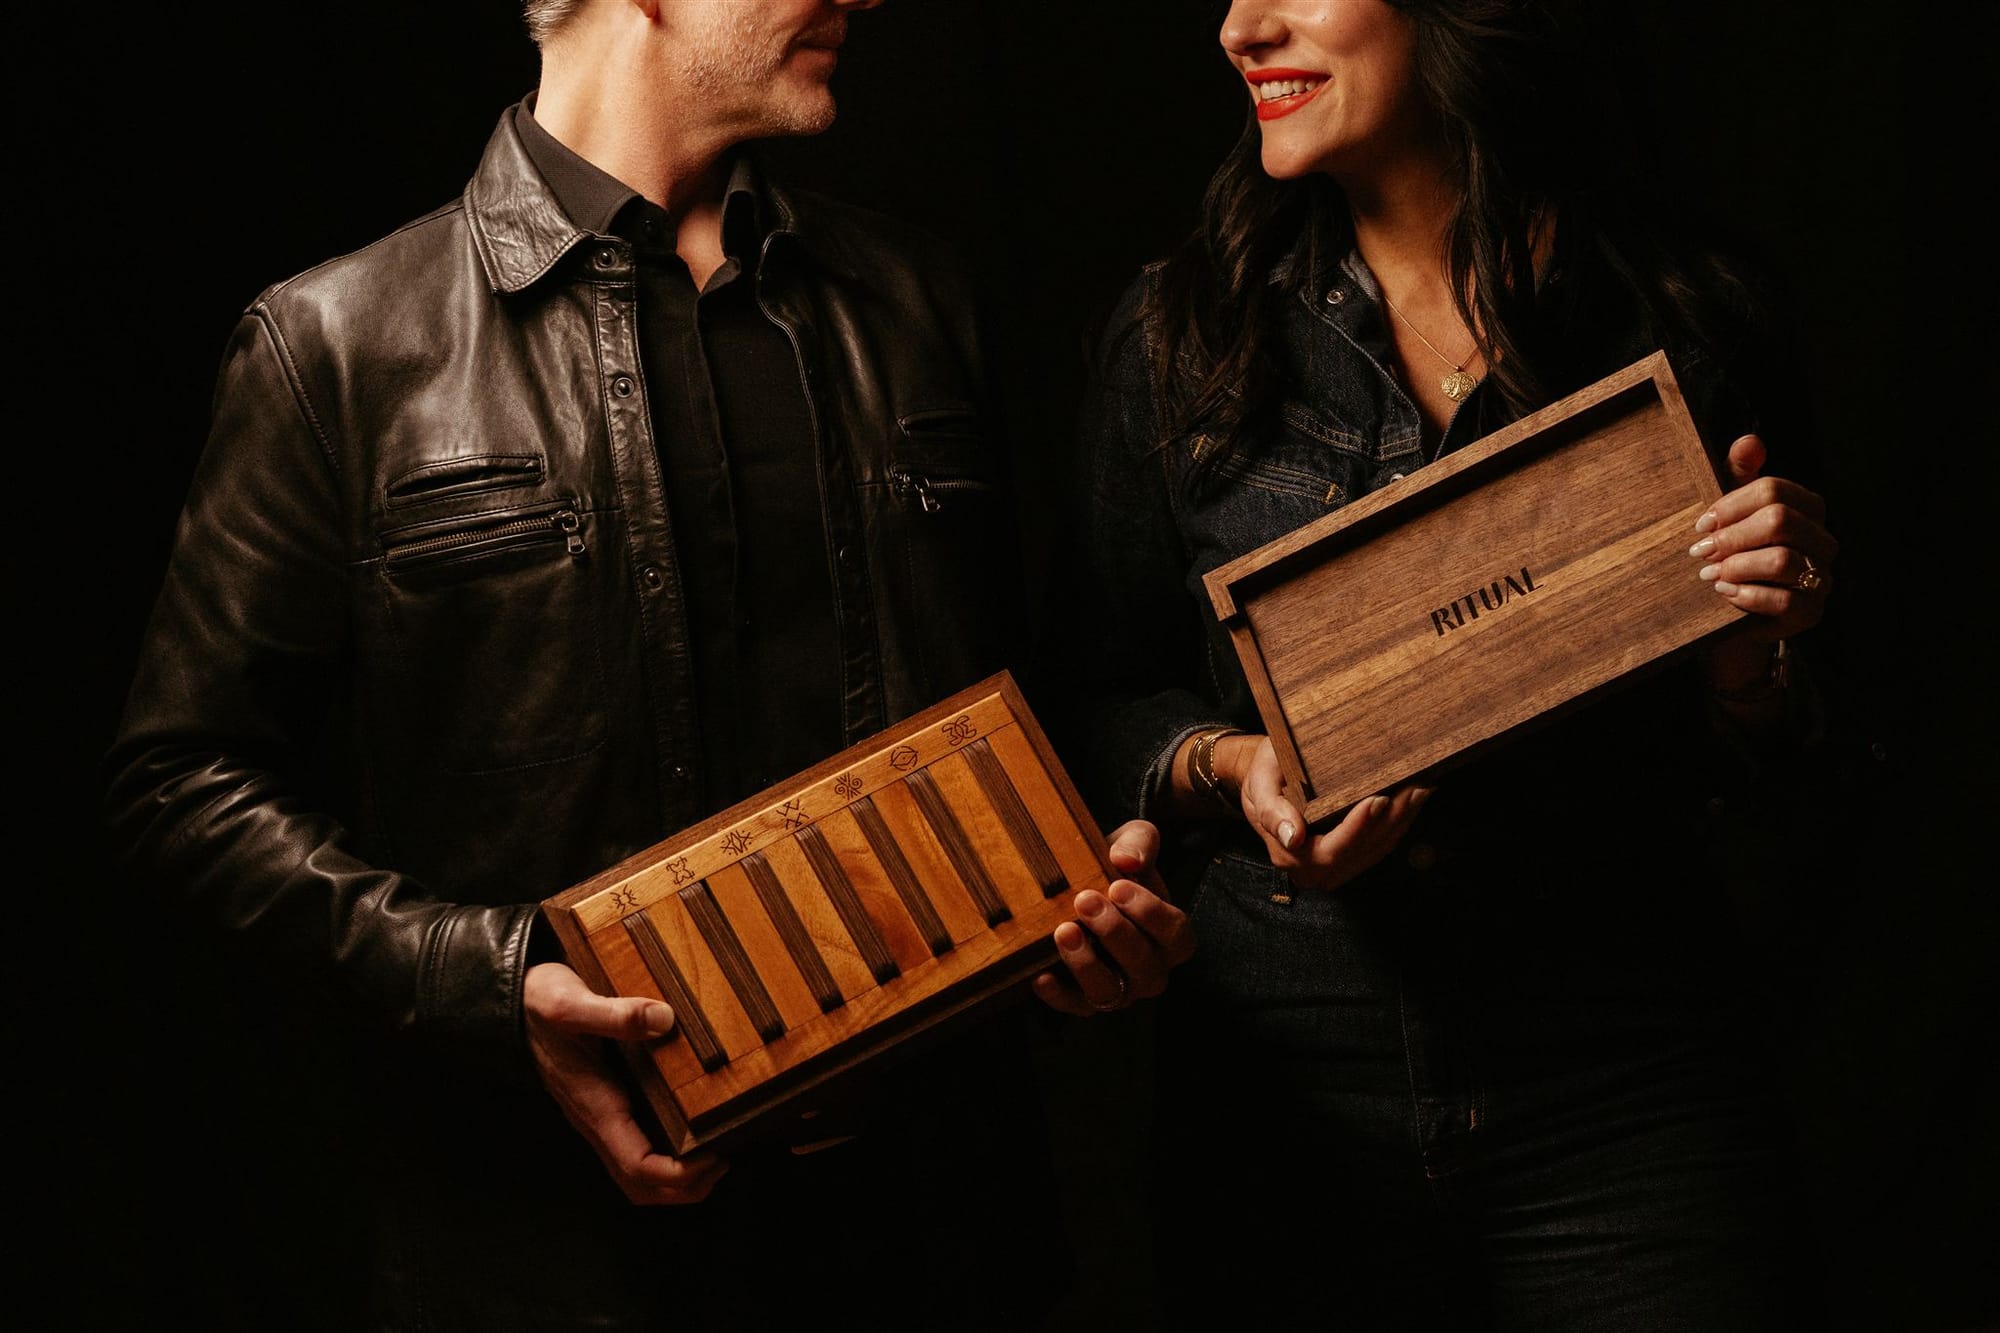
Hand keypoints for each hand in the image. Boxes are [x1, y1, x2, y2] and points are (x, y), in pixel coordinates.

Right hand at [524, 961, 729, 1204]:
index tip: (716, 1154)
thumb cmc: (540, 1004)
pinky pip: (636, 1148)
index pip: (639, 1167)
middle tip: (724, 1160)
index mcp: (596, 1107)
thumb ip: (616, 1014)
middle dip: (685, 1188)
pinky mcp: (605, 1105)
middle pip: (640, 1185)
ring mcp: (600, 1117)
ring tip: (717, 1151)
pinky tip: (694, 1126)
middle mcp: (597, 1121)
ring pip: (637, 1173)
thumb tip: (664, 1020)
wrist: (512, 1002)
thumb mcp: (571, 1002)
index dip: (681, 1174)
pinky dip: (668, 1155)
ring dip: (677, 1179)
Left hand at [1032, 819, 1193, 1015]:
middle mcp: (1150, 970)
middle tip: (1085, 900)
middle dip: (1115, 932)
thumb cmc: (1113, 865)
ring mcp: (1118, 990)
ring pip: (1110, 992)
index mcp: (1170, 936)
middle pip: (1145, 965)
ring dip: (1086, 963)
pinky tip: (1040, 973)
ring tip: (1064, 931)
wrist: (1077, 882)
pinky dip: (1057, 995)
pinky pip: (1073, 1007)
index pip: (1176, 934)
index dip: (1150, 913)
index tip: (1118, 886)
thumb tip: (1126, 860)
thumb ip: (1138, 843)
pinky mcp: (1082, 1000)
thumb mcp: (1130, 843)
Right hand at [1231, 734, 1429, 890]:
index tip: (1378, 800)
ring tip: (1420, 790)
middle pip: (1361, 852)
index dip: (1358, 828)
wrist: (1268, 780)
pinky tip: (1413, 802)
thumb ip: (1271, 813)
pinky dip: (1399, 825)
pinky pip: (1379, 847)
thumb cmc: (1264, 777)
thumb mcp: (1259, 786)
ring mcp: (1334, 868)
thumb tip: (1293, 838)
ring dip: (1401, 822)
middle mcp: (1313, 870)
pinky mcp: (1350, 858)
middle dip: (1390, 822)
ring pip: (1375, 850)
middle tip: (1414, 788)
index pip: (1332, 850)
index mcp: (1289, 856)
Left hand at [1690, 434, 1836, 686]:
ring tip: (1709, 574)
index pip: (1774, 490)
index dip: (1732, 504)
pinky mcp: (1811, 613)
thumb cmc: (1731, 558)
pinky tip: (1725, 593)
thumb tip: (1749, 441)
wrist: (1729, 620)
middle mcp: (1822, 542)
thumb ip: (1739, 477)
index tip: (1701, 524)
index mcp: (1807, 510)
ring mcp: (1821, 578)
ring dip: (1736, 566)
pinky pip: (1785, 600)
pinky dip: (1747, 595)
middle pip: (1780, 521)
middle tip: (1700, 551)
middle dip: (1732, 535)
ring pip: (1783, 559)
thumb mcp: (1731, 516)